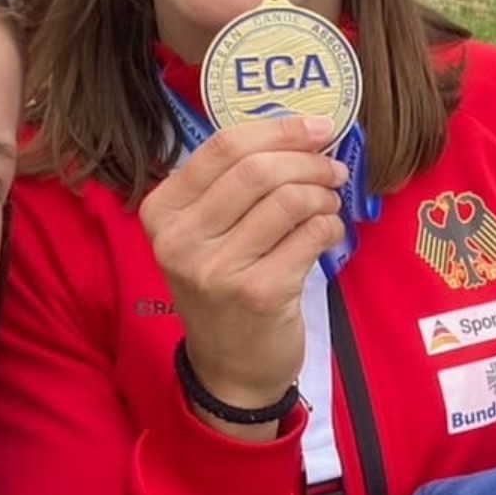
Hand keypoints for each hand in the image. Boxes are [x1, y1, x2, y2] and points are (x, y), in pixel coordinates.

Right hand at [140, 114, 346, 431]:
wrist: (229, 367)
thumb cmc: (224, 286)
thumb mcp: (206, 233)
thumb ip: (235, 184)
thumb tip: (301, 130)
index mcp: (162, 211)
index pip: (224, 146)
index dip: (280, 129)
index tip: (318, 127)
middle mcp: (180, 239)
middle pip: (259, 169)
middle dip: (309, 161)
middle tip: (333, 168)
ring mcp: (217, 269)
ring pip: (289, 200)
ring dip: (323, 195)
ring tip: (328, 204)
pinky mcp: (259, 293)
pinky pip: (310, 235)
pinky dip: (330, 227)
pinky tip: (328, 234)